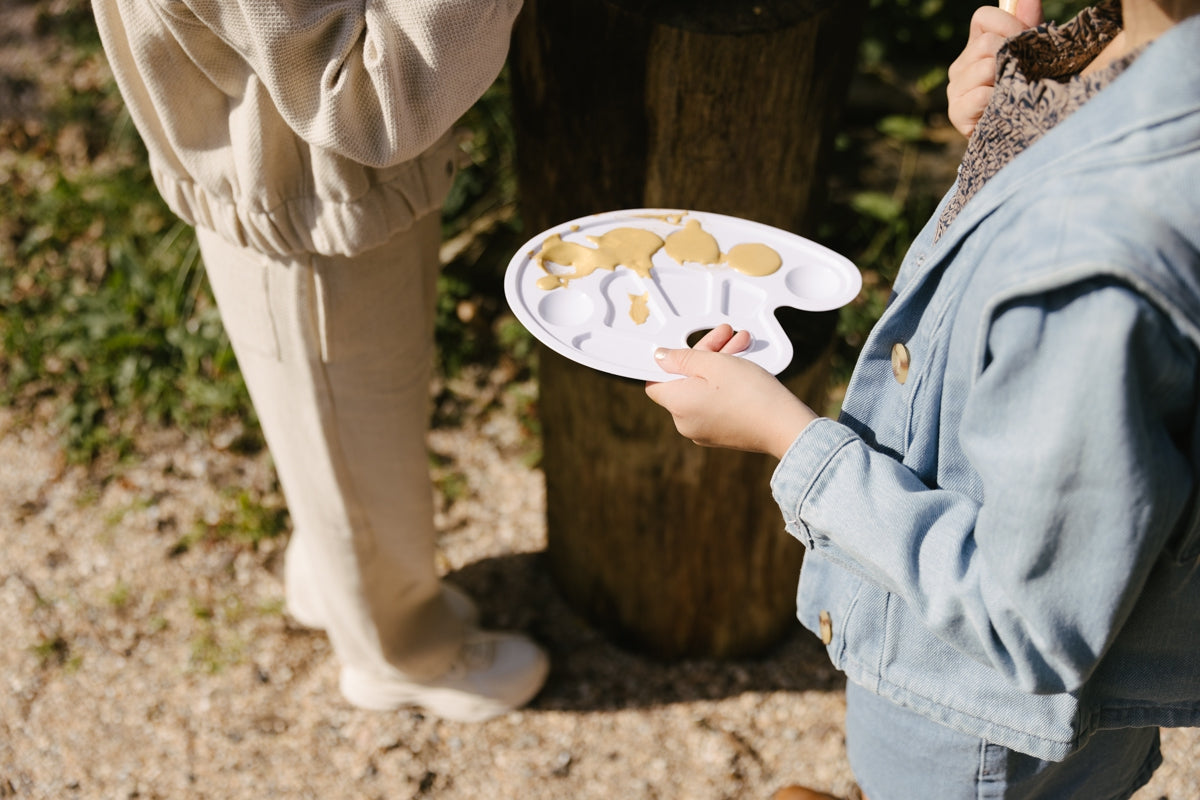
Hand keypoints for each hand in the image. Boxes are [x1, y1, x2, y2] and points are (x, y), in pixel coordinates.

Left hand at [645, 324, 817, 458]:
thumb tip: (660, 358)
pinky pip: (714, 404)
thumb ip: (682, 358)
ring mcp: (702, 431)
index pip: (655, 381)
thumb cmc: (750, 394)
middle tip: (726, 335)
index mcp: (677, 405)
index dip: (668, 362)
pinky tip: (743, 367)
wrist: (783, 426)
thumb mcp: (713, 364)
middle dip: (705, 354)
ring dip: (719, 365)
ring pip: (702, 390)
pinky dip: (724, 385)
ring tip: (741, 345)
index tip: (685, 347)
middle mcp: (684, 422)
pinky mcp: (720, 434)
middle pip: (684, 381)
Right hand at [947, 0, 1042, 137]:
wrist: (1025, 137)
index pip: (983, 17)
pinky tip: (1005, 107)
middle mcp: (961, 66)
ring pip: (985, 66)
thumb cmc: (1029, 92)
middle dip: (1013, 53)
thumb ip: (1030, 24)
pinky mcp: (957, 113)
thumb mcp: (1033, 55)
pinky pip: (978, 95)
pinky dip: (997, 99)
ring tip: (1016, 91)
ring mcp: (956, 90)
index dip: (1009, 24)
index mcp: (976, 47)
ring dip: (1008, 77)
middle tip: (1027, 71)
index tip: (1026, 39)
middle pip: (987, 42)